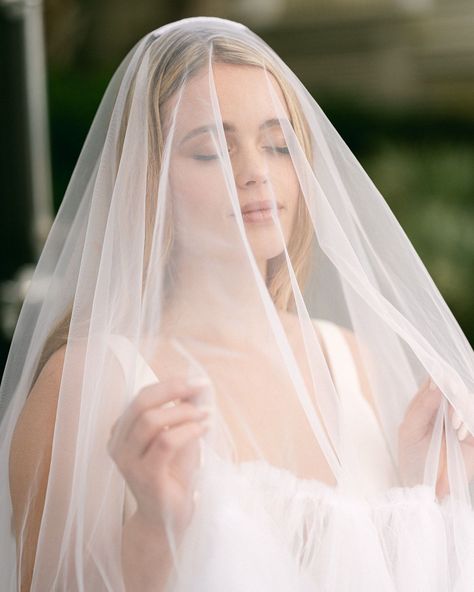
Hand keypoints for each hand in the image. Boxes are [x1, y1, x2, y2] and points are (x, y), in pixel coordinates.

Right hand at [107, 376, 211, 536]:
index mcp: (122, 431)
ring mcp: (128, 462)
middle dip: (173, 390)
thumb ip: (182, 412)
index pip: (141, 397)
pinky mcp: (145, 477)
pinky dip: (187, 430)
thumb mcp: (178, 436)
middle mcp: (118, 444)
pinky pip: (165, 443)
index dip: (169, 384)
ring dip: (183, 411)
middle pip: (141, 404)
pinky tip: (203, 428)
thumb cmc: (172, 474)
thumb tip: (196, 386)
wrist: (168, 518)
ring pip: (151, 421)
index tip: (197, 381)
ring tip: (206, 413)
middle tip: (200, 387)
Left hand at [398, 377, 473, 497]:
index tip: (441, 381)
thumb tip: (436, 386)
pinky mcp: (472, 435)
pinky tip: (460, 434)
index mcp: (426, 404)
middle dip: (454, 395)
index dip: (440, 377)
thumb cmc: (412, 458)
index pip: (436, 381)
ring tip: (454, 427)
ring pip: (468, 401)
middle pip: (455, 388)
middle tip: (449, 405)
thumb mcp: (410, 431)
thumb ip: (421, 407)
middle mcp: (445, 409)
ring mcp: (460, 421)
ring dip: (462, 410)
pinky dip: (468, 423)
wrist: (425, 487)